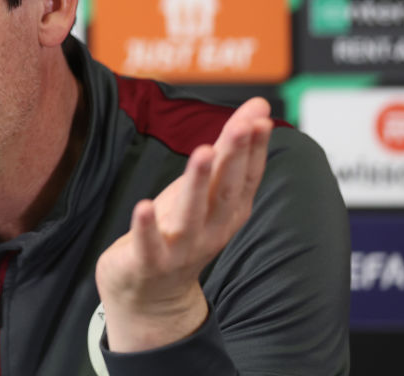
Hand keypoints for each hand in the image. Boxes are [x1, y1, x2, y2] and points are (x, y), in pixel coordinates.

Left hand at [94, 97, 273, 352]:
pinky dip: (146, 227)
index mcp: (228, 211)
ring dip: (197, 183)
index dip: (254, 148)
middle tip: (243, 126)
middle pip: (225, 190)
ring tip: (203, 151)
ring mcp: (181, 248)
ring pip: (191, 214)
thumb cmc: (180, 231)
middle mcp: (211, 230)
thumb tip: (260, 105)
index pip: (246, 176)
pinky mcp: (148, 261)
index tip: (260, 117)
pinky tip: (142, 206)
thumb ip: (230, 147)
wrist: (152, 297)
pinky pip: (149, 244)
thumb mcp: (206, 187)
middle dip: (234, 156)